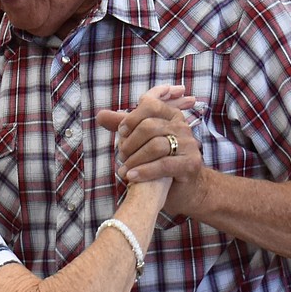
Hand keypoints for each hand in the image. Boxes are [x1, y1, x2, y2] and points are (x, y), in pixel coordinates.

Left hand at [96, 85, 202, 214]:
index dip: (131, 118)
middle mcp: (182, 126)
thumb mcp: (143, 140)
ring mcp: (188, 145)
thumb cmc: (161, 160)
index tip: (122, 131)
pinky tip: (132, 176)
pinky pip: (163, 164)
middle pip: (149, 125)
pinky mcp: (190, 164)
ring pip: (156, 145)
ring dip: (135, 159)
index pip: (150, 104)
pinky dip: (144, 171)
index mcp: (171, 115)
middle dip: (130, 142)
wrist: (184, 187)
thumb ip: (125, 126)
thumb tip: (100, 115)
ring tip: (125, 169)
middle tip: (121, 156)